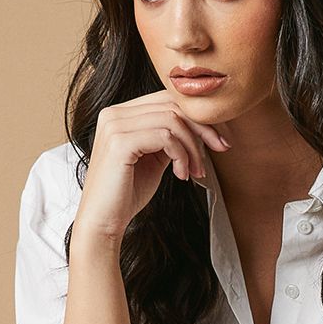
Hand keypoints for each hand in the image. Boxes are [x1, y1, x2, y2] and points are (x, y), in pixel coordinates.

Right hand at [72, 89, 233, 241]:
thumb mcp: (153, 160)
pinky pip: (165, 137)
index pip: (167, 100)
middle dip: (202, 128)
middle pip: (172, 105)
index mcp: (120, 114)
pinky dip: (181, 155)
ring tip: (194, 171)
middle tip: (220, 149)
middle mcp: (114, 113)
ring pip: (172, 120)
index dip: (197, 117)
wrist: (103, 223)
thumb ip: (168, 139)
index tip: (218, 140)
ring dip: (193, 147)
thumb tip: (197, 128)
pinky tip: (181, 175)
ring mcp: (115, 125)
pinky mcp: (120, 142)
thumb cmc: (126, 196)